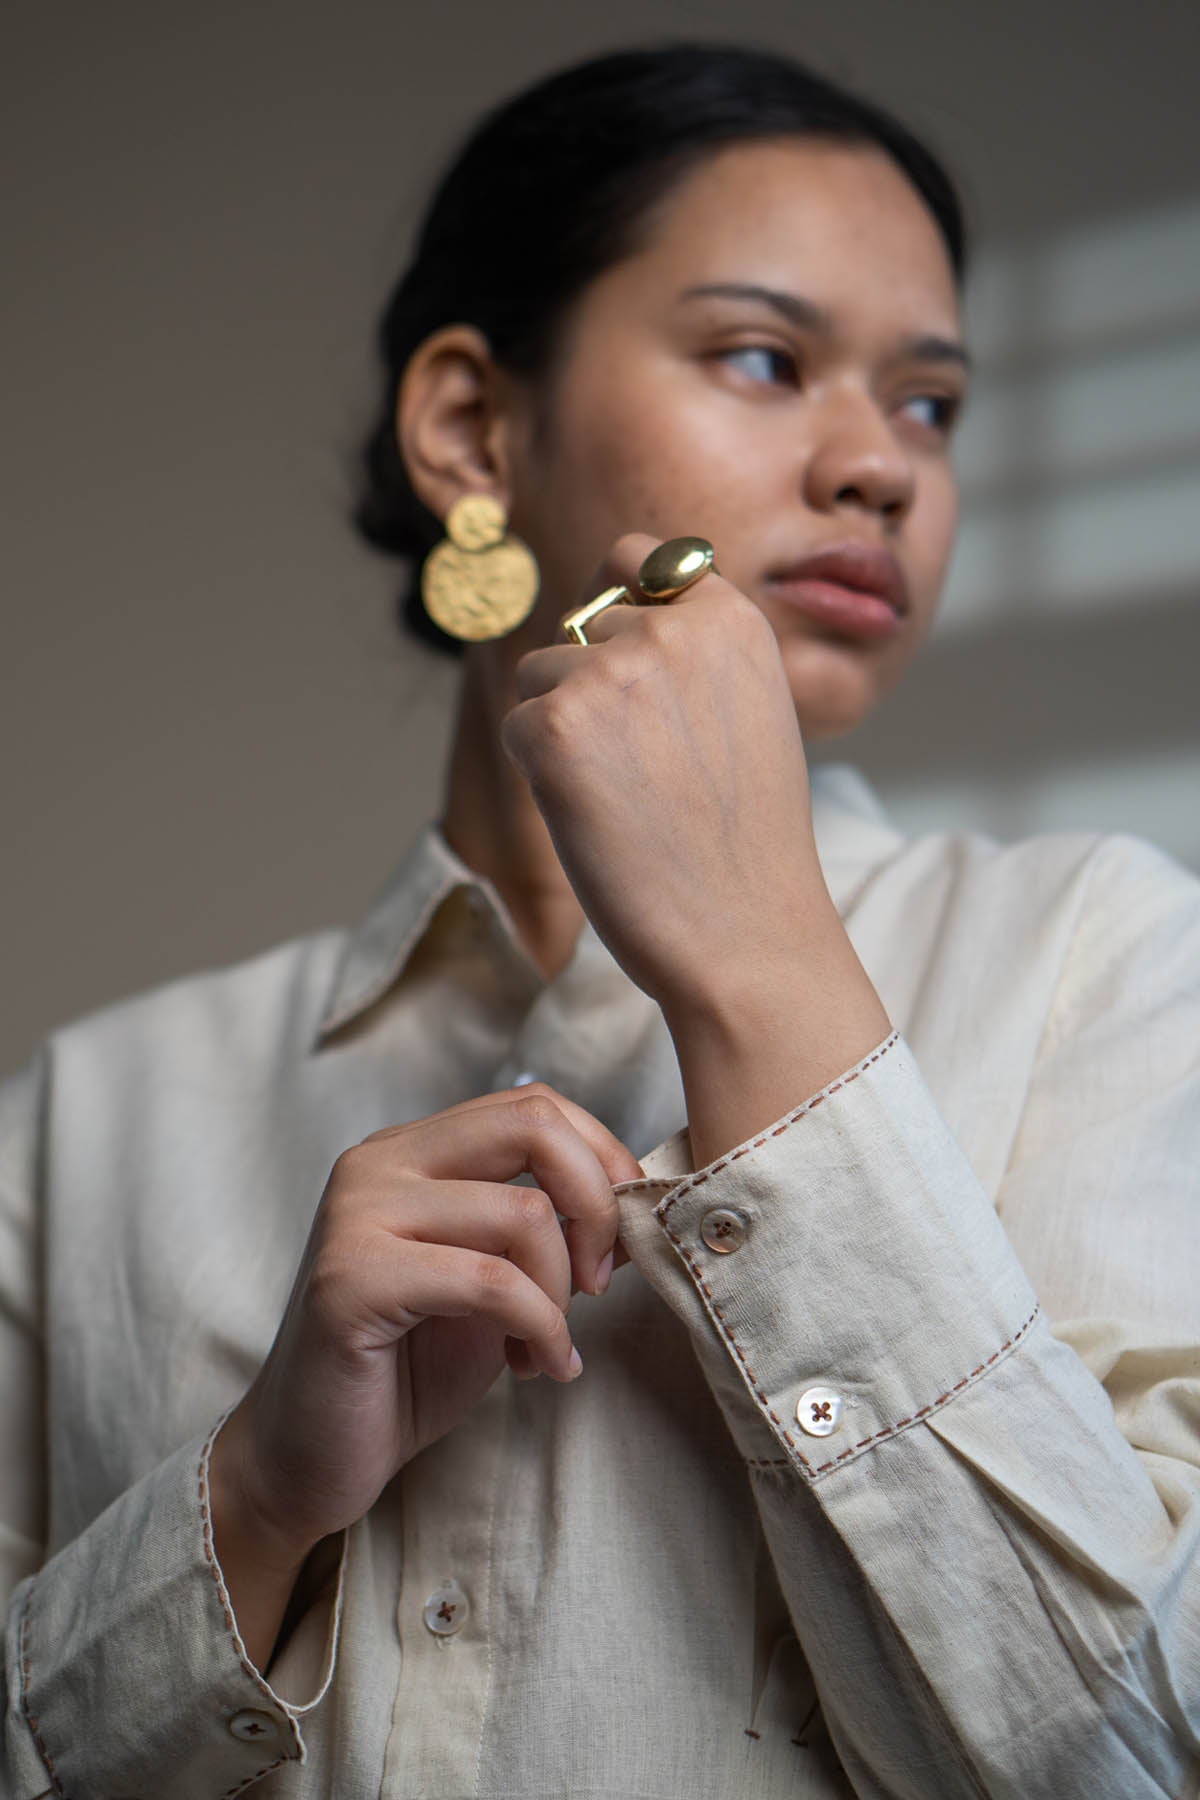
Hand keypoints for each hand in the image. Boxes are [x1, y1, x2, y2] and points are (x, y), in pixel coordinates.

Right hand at [210, 1085, 639, 1663]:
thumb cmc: (406, 1369)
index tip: (619, 1236)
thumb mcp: (490, 1278)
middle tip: (599, 1281)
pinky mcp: (351, 1279)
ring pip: (523, 1214)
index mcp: (409, 1150)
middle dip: (596, 1202)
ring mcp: (357, 1214)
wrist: (309, 1458)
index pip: (531, 1104)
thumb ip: (538, 1225)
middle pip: (531, 1124)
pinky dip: (539, 1330)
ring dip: (561, 1296)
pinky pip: (491, 1283)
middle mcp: (377, 1163)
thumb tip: (629, 1195)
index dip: (601, 1158)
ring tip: (545, 1350)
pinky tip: (537, 1369)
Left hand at [502, 533, 830, 1017]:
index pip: (638, 555)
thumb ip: (690, 654)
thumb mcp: (749, 711)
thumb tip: (605, 611)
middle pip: (580, 624)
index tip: (619, 649)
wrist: (746, 933)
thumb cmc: (747, 844)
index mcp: (730, 617)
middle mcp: (670, 626)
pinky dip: (538, 774)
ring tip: (627, 799)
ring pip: (540, 674)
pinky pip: (516, 726)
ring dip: (561, 731)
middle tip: (645, 773)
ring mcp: (610, 671)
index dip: (614, 597)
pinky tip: (597, 818)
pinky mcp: (553, 724)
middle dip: (590, 687)